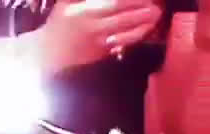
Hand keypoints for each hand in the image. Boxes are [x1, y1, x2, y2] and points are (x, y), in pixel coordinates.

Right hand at [38, 0, 161, 70]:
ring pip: (127, 33)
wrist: (52, 52)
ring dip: (144, 24)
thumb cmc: (59, 22)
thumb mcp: (66, 2)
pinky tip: (147, 29)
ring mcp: (101, 41)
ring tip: (156, 15)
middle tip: (157, 5)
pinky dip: (136, 36)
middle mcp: (95, 27)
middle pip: (124, 18)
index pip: (114, 3)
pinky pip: (124, 44)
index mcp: (86, 12)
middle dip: (142, 11)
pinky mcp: (104, 53)